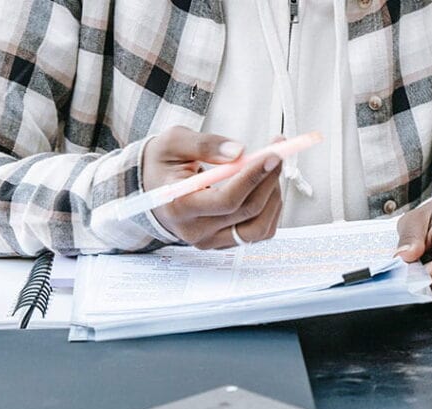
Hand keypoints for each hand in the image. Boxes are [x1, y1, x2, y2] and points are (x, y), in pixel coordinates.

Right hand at [143, 126, 282, 248]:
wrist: (154, 187)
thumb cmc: (163, 163)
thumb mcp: (174, 142)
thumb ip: (205, 144)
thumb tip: (239, 152)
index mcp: (179, 206)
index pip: (226, 200)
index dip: (254, 177)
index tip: (272, 155)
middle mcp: (196, 231)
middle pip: (247, 213)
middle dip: (269, 180)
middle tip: (277, 154)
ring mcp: (211, 241)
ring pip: (259, 228)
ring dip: (273, 197)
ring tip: (268, 170)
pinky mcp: (224, 242)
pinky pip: (259, 233)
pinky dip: (270, 209)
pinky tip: (265, 187)